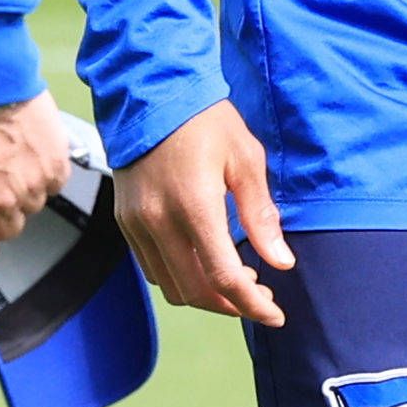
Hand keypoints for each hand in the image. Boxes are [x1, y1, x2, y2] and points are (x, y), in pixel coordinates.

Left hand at [0, 97, 71, 271]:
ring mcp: (32, 185)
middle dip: (0, 210)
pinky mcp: (55, 165)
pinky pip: (53, 183)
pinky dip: (44, 170)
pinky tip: (29, 149)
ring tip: (10, 157)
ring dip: (24, 188)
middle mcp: (2, 204)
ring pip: (33, 205)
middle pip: (9, 228)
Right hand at [111, 102, 294, 326]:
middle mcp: (158, 221)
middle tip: (261, 299)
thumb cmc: (204, 120)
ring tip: (236, 282)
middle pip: (195, 292)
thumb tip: (281, 262)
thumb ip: (261, 216)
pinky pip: (151, 267)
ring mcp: (136, 224)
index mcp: (194, 206)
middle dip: (232, 305)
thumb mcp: (245, 160)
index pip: (224, 278)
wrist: (149, 92)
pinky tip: (204, 263)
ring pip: (170, 286)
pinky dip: (180, 277)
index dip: (253, 305)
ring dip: (205, 295)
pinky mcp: (124, 221)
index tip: (275, 314)